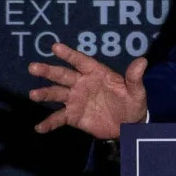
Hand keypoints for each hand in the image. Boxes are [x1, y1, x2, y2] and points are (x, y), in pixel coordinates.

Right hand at [28, 42, 148, 139]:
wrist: (128, 126)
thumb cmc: (131, 103)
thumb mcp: (136, 91)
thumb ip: (135, 78)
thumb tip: (143, 61)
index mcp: (96, 73)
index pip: (81, 61)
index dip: (69, 54)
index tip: (55, 47)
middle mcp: (82, 83)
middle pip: (63, 75)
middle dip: (48, 71)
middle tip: (33, 67)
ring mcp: (75, 99)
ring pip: (57, 94)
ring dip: (44, 94)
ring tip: (33, 95)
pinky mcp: (73, 116)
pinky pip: (58, 118)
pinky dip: (49, 122)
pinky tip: (39, 127)